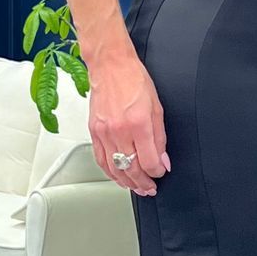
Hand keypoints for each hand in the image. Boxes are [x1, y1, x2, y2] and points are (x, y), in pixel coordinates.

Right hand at [87, 48, 169, 197]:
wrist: (110, 66)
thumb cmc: (134, 81)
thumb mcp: (157, 108)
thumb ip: (160, 138)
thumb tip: (162, 159)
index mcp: (138, 124)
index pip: (149, 162)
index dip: (157, 172)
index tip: (160, 172)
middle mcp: (120, 131)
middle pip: (131, 169)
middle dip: (143, 183)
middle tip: (149, 188)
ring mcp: (104, 133)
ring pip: (114, 169)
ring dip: (126, 182)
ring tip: (136, 187)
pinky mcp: (94, 132)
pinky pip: (101, 159)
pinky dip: (110, 172)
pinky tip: (117, 177)